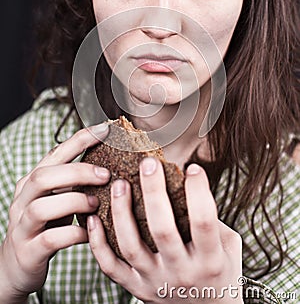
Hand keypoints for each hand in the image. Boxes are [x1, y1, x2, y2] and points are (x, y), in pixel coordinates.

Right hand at [0, 123, 108, 303]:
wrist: (18, 266)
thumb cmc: (46, 226)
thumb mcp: (57, 199)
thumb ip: (74, 182)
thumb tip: (113, 163)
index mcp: (32, 183)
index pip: (54, 154)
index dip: (79, 140)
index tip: (105, 130)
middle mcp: (23, 200)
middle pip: (44, 176)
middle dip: (77, 172)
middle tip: (106, 175)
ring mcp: (23, 226)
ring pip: (42, 207)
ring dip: (74, 202)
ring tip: (97, 204)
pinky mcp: (29, 251)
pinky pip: (51, 239)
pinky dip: (74, 234)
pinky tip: (91, 233)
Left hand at [87, 159, 242, 303]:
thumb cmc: (219, 271)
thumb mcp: (228, 246)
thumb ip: (211, 218)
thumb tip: (185, 179)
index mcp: (210, 260)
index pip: (204, 222)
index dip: (198, 192)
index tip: (192, 168)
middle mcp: (181, 273)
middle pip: (162, 229)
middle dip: (153, 192)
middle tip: (148, 163)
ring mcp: (155, 281)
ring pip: (130, 246)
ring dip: (121, 212)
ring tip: (119, 183)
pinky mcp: (135, 288)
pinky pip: (110, 266)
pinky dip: (97, 242)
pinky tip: (94, 217)